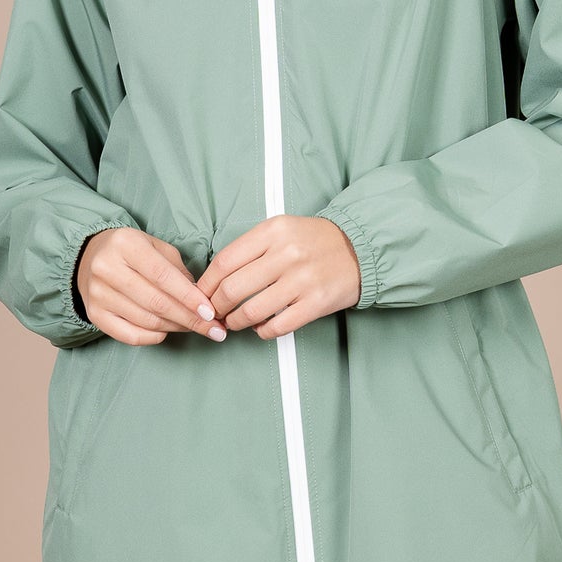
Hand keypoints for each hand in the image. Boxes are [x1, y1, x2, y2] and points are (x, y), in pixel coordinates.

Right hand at [75, 229, 226, 345]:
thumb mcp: (156, 247)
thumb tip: (201, 301)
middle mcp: (107, 268)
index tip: (210, 313)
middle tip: (212, 328)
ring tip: (193, 327)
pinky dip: (154, 337)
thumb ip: (178, 271)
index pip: (163, 276)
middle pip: (156, 302)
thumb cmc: (132, 252)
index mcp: (125, 244)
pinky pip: (130, 335)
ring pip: (146, 321)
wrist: (90, 256)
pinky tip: (166, 331)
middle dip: (189, 319)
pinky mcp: (95, 314)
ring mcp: (98, 293)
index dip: (189, 298)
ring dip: (176, 328)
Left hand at [197, 216, 360, 337]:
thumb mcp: (281, 230)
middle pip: (232, 289)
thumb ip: (251, 248)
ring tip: (234, 322)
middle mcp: (286, 254)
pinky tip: (260, 328)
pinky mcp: (316, 303)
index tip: (201, 295)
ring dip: (236, 322)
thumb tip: (216, 279)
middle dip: (216, 307)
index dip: (206, 284)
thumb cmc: (314, 241)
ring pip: (251, 311)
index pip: (224, 262)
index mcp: (273, 231)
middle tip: (214, 313)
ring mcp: (302, 280)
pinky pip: (277, 327)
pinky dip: (262, 332)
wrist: (359, 249)